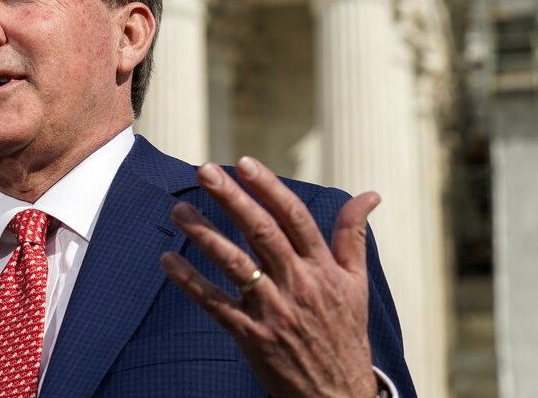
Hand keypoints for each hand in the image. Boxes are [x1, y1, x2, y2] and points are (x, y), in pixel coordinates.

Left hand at [160, 157, 379, 397]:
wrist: (338, 395)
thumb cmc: (345, 332)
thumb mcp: (357, 283)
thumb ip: (354, 235)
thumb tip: (369, 195)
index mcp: (323, 268)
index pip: (294, 218)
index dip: (269, 188)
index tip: (245, 163)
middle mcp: (298, 284)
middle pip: (261, 232)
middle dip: (232, 199)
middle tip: (205, 171)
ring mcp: (273, 310)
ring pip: (234, 264)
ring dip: (204, 234)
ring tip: (179, 210)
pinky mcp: (251, 335)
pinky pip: (215, 303)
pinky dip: (190, 282)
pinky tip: (168, 260)